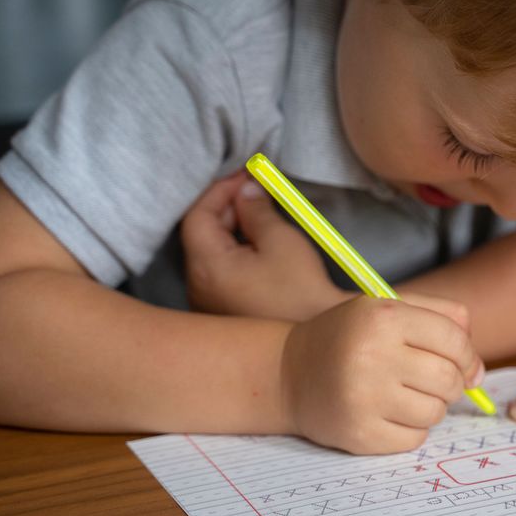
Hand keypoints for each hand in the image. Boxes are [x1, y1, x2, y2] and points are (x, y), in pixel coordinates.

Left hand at [181, 174, 349, 320]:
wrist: (318, 339)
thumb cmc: (302, 294)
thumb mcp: (282, 241)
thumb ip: (257, 210)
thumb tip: (246, 190)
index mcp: (208, 267)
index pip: (197, 216)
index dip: (219, 191)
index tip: (245, 176)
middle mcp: (199, 287)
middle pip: (201, 234)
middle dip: (227, 209)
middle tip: (256, 192)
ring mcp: (208, 304)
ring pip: (211, 254)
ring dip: (232, 231)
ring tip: (261, 217)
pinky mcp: (224, 313)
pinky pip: (220, 273)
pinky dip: (235, 253)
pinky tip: (259, 247)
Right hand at [280, 292, 484, 453]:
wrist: (288, 374)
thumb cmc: (350, 339)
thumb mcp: (388, 308)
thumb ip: (441, 317)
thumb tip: (477, 367)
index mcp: (383, 318)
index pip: (454, 340)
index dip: (469, 357)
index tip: (467, 367)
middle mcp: (372, 356)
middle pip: (449, 380)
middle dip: (452, 384)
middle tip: (432, 382)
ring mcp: (364, 399)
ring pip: (435, 412)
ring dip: (430, 407)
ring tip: (406, 396)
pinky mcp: (359, 434)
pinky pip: (414, 439)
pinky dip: (411, 430)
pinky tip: (389, 414)